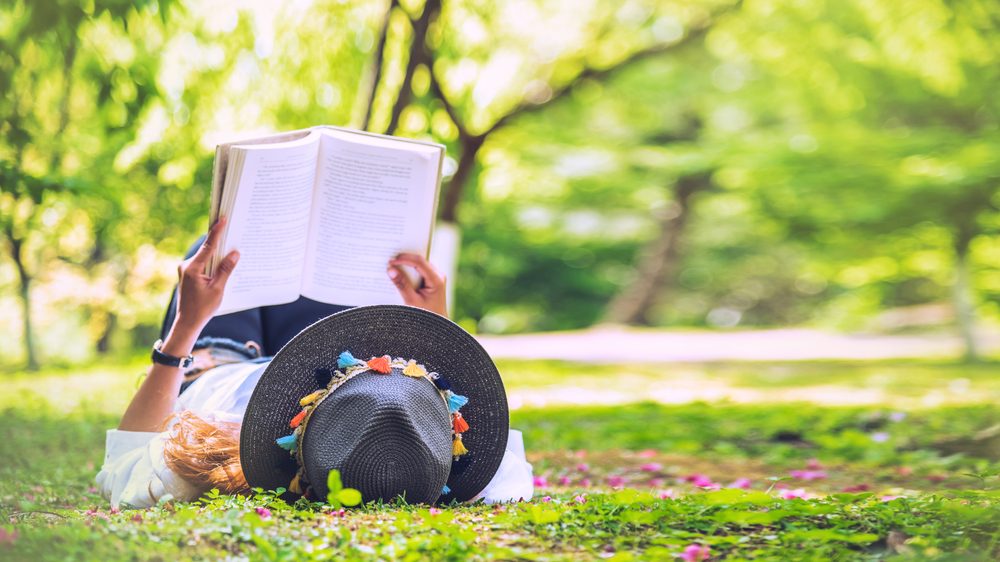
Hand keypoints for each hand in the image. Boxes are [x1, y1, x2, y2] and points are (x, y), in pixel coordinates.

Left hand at [174, 218, 239, 333]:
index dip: (216, 232)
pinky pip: (202, 264)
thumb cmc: (202, 308)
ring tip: (231, 248)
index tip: (222, 219)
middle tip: (232, 230)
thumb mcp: (217, 289)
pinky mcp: (188, 274)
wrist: (187, 322)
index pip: (208, 246)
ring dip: (217, 255)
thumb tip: (235, 253)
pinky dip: (212, 263)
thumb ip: (226, 270)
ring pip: (205, 257)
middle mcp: (186, 266)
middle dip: (220, 243)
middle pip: (207, 250)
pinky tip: (223, 264)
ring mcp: (186, 270)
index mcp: (192, 268)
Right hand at [387, 254, 447, 316]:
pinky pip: (420, 271)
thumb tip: (390, 270)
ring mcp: (436, 277)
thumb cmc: (426, 315)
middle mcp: (438, 275)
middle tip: (390, 259)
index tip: (391, 260)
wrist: (437, 326)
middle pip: (420, 261)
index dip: (404, 259)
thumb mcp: (412, 301)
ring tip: (392, 264)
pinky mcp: (432, 280)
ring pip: (420, 265)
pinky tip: (399, 272)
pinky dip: (410, 271)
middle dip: (405, 259)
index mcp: (436, 280)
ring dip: (407, 264)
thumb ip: (402, 285)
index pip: (419, 262)